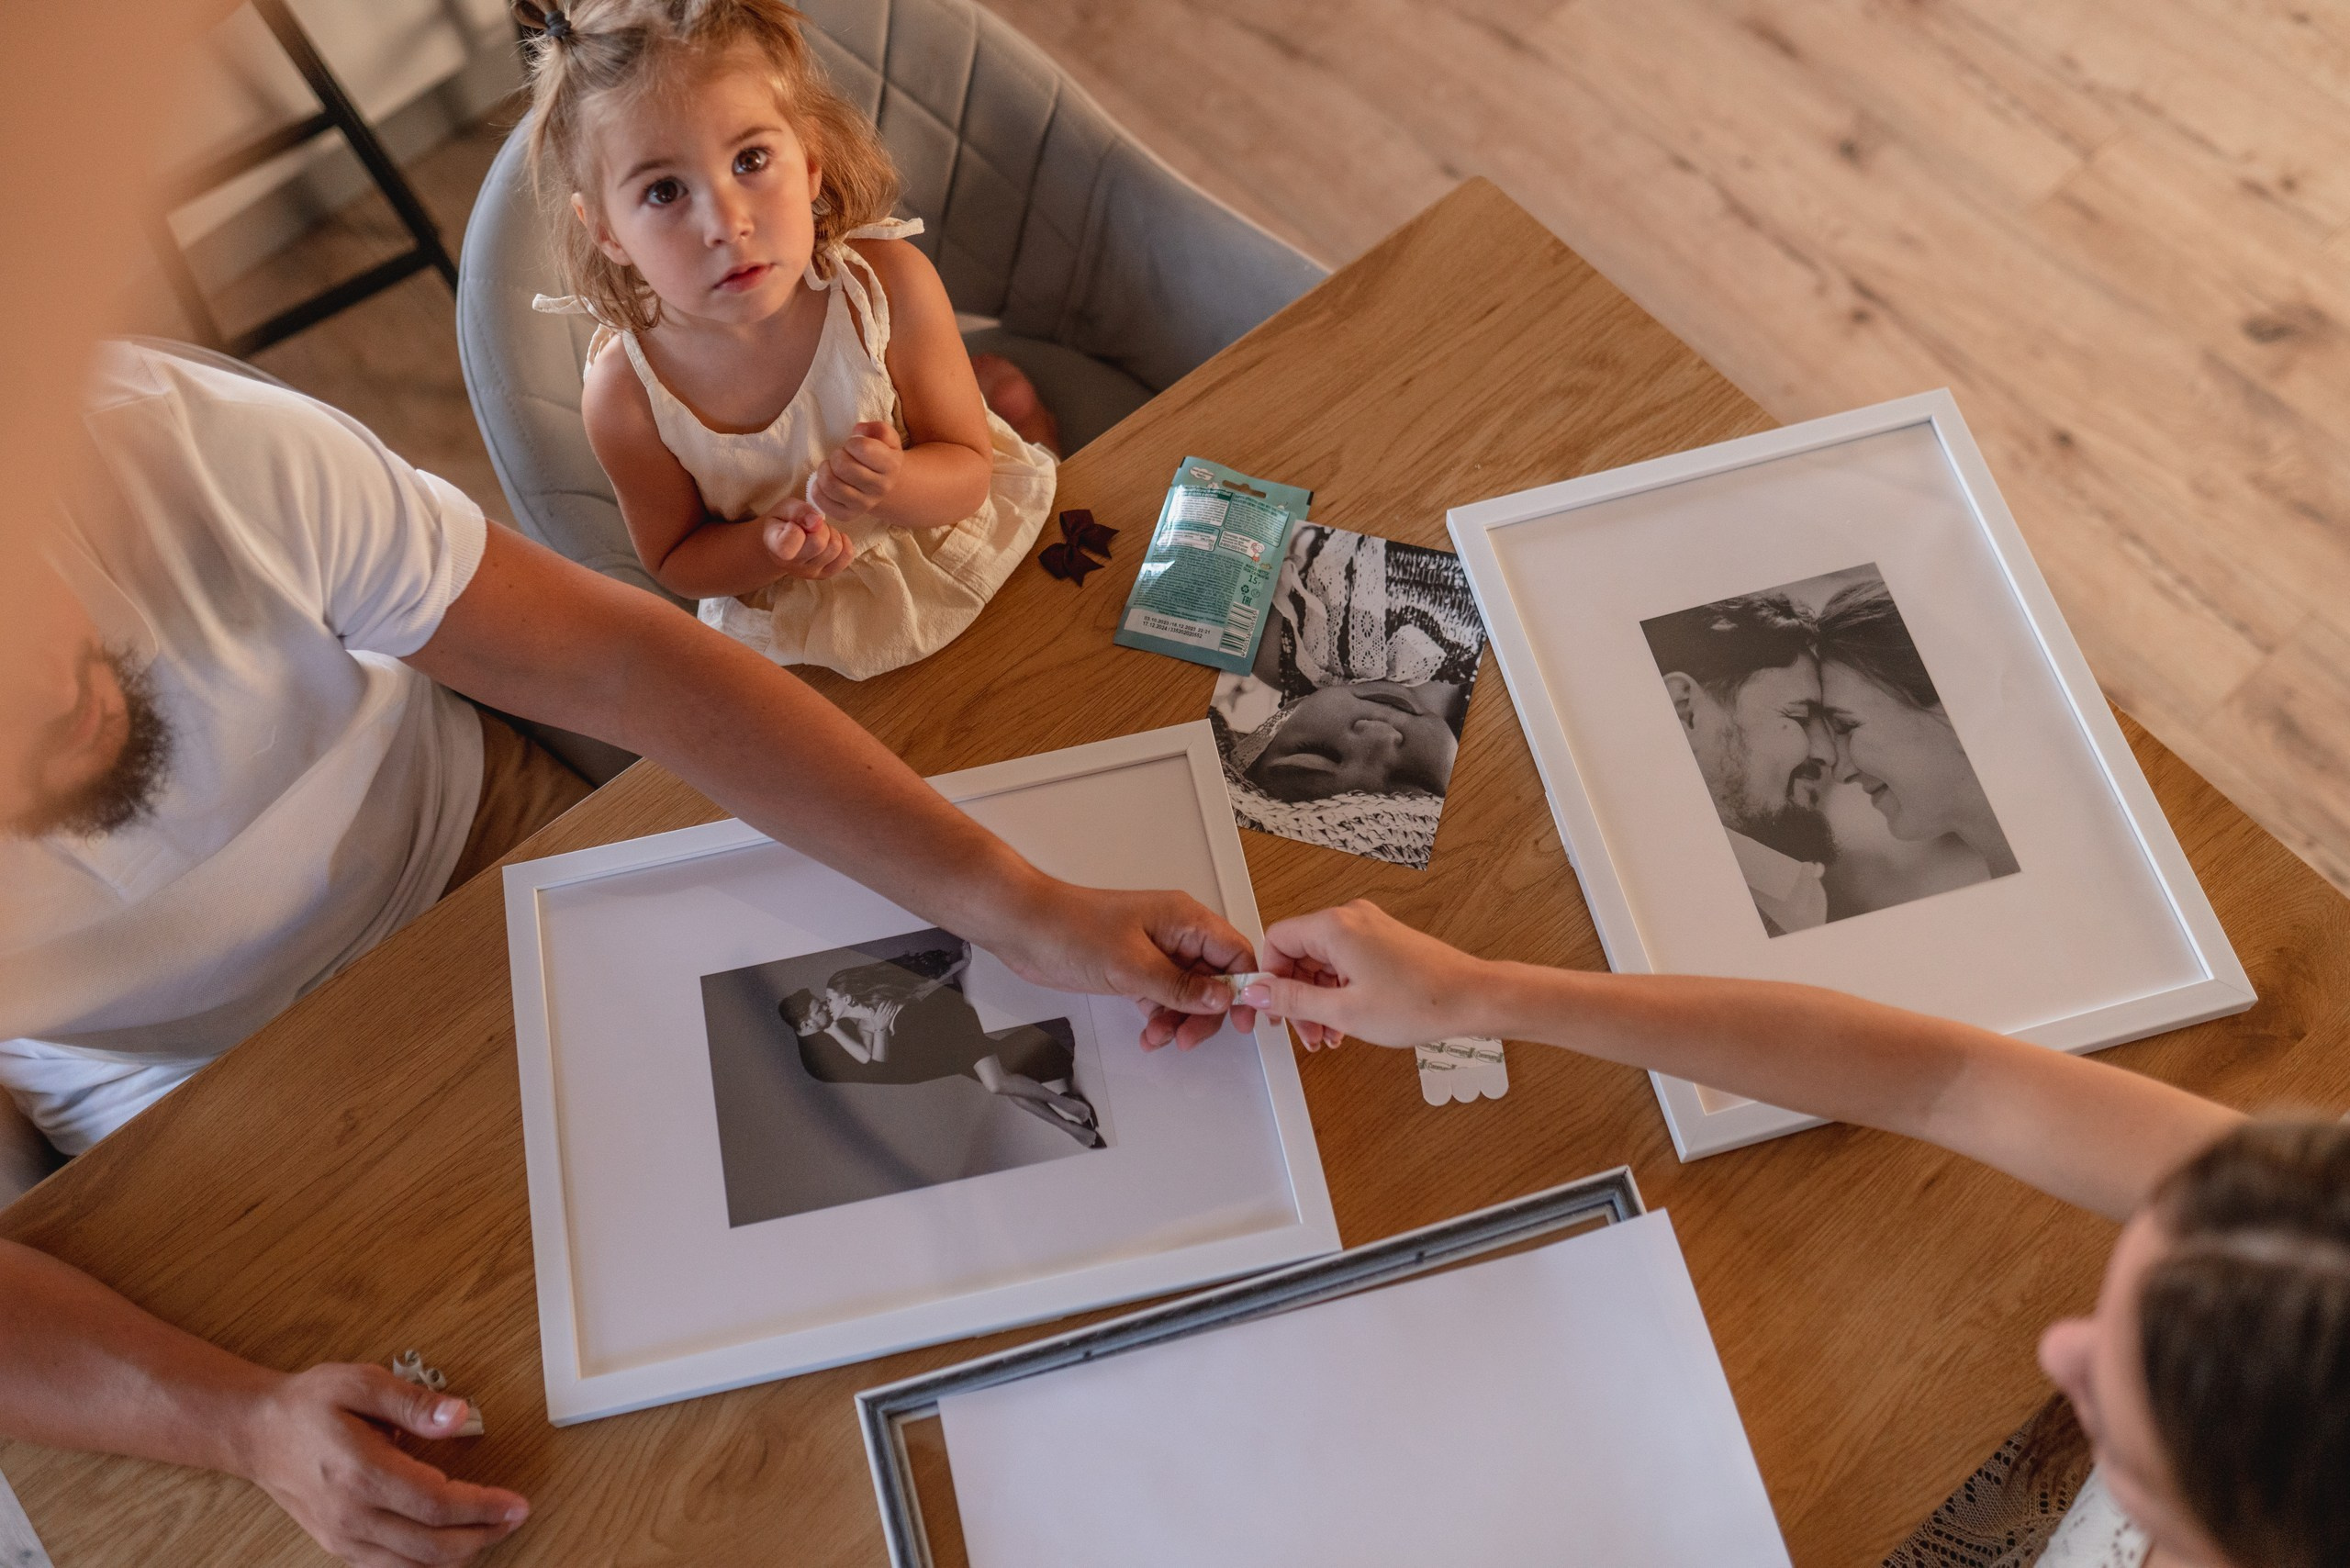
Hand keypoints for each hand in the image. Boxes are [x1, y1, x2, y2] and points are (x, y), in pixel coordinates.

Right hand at [236, 1364, 527, 1566]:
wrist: (256, 1433)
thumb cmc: (306, 1405)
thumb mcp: (361, 1382)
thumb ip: (414, 1402)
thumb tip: (459, 1416)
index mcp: (362, 1473)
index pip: (437, 1504)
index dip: (484, 1508)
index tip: (516, 1504)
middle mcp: (352, 1514)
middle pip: (431, 1546)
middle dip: (483, 1536)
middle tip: (514, 1518)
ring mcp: (343, 1536)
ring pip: (412, 1567)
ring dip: (459, 1556)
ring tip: (491, 1531)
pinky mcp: (339, 1545)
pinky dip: (426, 1565)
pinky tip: (449, 1547)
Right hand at [761, 501, 852, 580]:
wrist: (782, 540)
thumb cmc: (782, 521)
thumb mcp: (784, 508)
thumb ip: (798, 511)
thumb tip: (817, 521)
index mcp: (776, 548)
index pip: (788, 544)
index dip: (796, 529)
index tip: (793, 523)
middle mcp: (791, 565)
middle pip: (819, 544)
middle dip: (820, 527)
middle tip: (812, 524)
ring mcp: (808, 573)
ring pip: (835, 549)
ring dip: (831, 534)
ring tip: (819, 531)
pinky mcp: (824, 574)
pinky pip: (846, 558)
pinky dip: (844, 544)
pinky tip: (832, 537)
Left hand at [809, 420, 903, 522]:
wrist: (883, 484)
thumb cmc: (879, 456)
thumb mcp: (886, 438)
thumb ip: (878, 429)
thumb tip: (858, 431)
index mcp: (891, 466)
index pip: (863, 449)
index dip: (852, 443)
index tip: (853, 446)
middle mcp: (880, 488)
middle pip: (843, 466)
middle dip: (836, 456)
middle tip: (840, 456)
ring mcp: (864, 504)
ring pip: (831, 484)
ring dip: (824, 470)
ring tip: (831, 468)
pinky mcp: (848, 515)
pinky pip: (822, 502)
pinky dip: (817, 489)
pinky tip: (824, 482)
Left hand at [983, 880, 1257, 1050]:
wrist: (1024, 927)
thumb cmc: (1068, 928)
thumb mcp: (1131, 965)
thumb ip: (1180, 986)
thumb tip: (1221, 997)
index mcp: (1183, 918)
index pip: (1234, 951)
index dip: (1244, 988)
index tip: (1243, 1020)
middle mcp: (1174, 932)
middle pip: (1214, 977)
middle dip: (1206, 1012)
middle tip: (1190, 1037)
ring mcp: (1154, 951)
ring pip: (1188, 992)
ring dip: (1180, 1019)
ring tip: (1161, 1036)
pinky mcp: (1134, 967)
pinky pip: (1162, 996)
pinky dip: (1160, 1017)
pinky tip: (1150, 1033)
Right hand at [1242, 899, 1492, 1049]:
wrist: (1472, 998)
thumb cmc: (1421, 1001)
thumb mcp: (1343, 1011)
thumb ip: (1293, 1000)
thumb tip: (1259, 993)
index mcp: (1334, 926)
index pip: (1277, 940)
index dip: (1269, 979)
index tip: (1271, 1007)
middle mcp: (1351, 919)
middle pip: (1300, 953)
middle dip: (1298, 996)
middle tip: (1306, 1031)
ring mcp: (1370, 928)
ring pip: (1323, 962)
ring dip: (1320, 999)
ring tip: (1330, 1034)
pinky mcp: (1384, 941)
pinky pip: (1346, 962)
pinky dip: (1340, 991)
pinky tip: (1347, 1021)